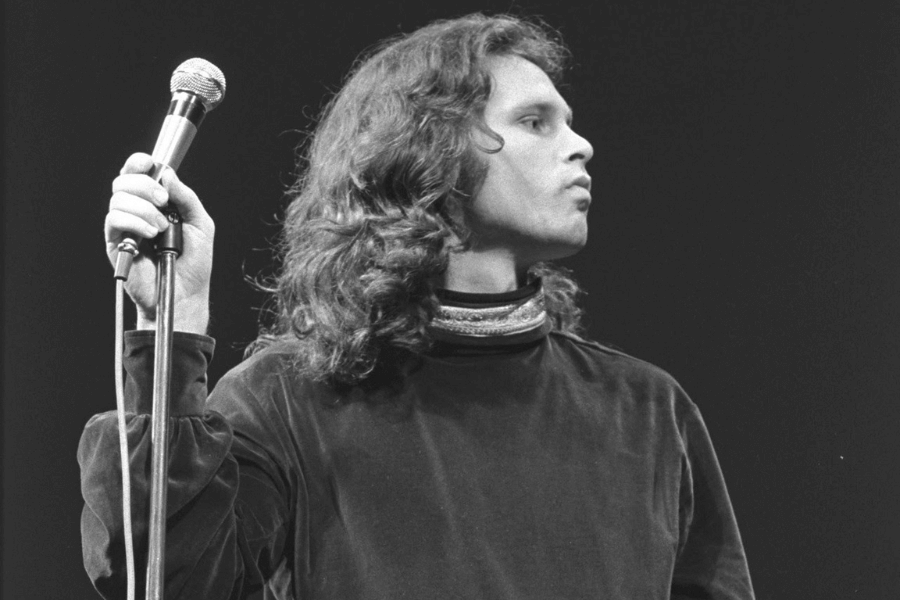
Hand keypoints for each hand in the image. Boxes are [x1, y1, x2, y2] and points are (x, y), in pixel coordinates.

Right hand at [105, 153, 214, 333]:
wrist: (186, 293)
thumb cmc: (195, 262)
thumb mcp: (200, 224)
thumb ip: (186, 198)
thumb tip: (168, 174)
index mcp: (155, 203)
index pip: (137, 173)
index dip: (139, 163)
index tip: (150, 164)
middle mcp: (136, 211)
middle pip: (124, 180)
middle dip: (144, 185)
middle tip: (163, 202)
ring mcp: (124, 226)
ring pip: (118, 199)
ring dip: (144, 209)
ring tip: (161, 229)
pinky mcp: (115, 243)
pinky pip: (114, 219)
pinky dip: (134, 222)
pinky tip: (150, 235)